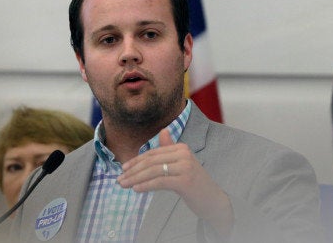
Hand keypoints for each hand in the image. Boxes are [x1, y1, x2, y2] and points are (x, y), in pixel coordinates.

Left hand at [117, 129, 233, 237]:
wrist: (213, 200)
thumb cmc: (195, 183)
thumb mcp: (182, 164)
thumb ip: (171, 149)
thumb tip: (163, 130)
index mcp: (181, 148)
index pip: (153, 153)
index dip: (136, 161)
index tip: (124, 169)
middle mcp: (184, 154)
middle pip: (151, 161)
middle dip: (133, 171)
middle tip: (119, 180)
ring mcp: (185, 167)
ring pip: (153, 171)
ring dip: (135, 179)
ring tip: (124, 185)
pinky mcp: (185, 181)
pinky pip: (160, 182)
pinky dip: (146, 185)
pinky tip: (136, 189)